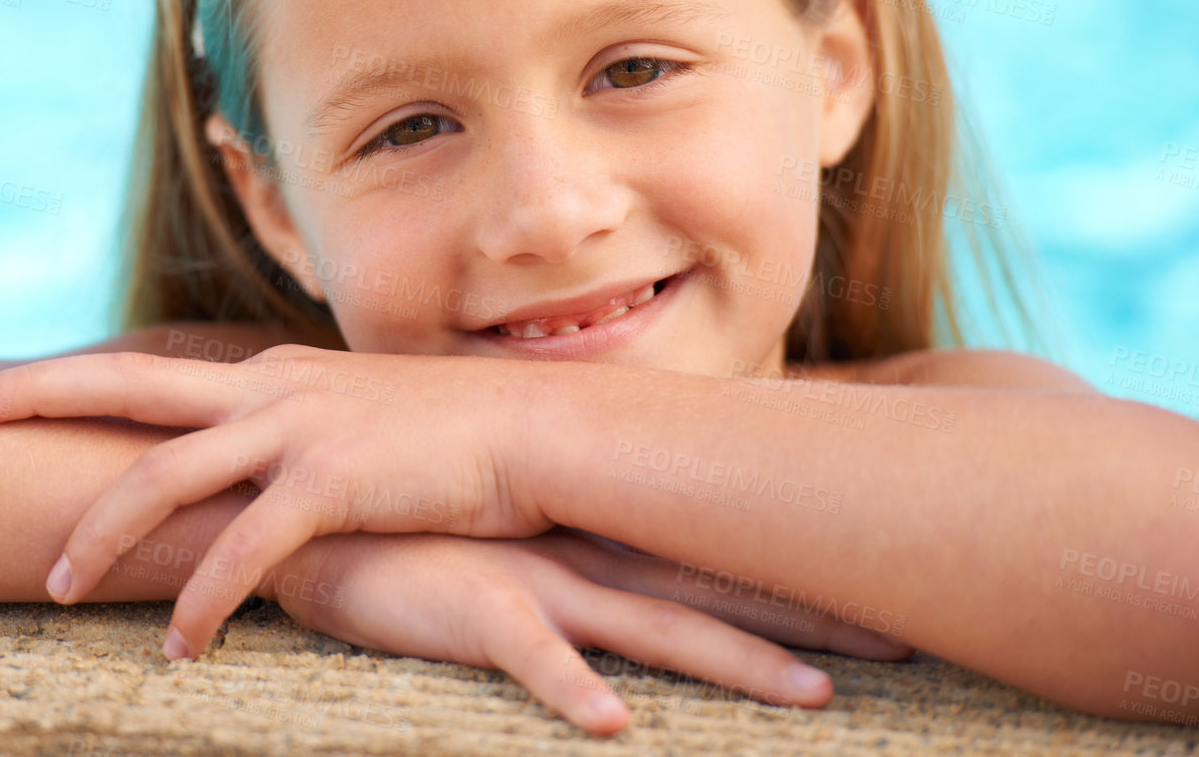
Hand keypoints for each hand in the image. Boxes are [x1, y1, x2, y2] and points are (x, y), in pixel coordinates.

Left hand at [0, 345, 559, 654]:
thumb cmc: (449, 438)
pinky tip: (179, 645)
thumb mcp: (355, 418)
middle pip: (124, 385)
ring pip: (164, 475)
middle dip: (35, 394)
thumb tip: (260, 457)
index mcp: (267, 374)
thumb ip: (298, 431)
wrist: (536, 433)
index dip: (70, 377)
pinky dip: (202, 600)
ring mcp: (295, 430)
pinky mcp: (331, 485)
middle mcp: (267, 388)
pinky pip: (243, 551)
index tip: (1, 386)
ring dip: (100, 531)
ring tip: (54, 585)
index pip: (149, 371)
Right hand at [257, 529, 910, 734]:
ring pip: (653, 624)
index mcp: (591, 534)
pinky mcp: (470, 606)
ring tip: (815, 698)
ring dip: (735, 658)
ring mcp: (532, 578)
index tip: (886, 586)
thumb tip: (606, 560)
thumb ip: (551, 542)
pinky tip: (611, 725)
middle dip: (811, 614)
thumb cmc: (403, 521)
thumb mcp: (492, 530)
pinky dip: (568, 685)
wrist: (308, 496)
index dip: (799, 573)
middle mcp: (581, 553)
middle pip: (715, 588)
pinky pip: (526, 652)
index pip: (714, 553)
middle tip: (912, 639)